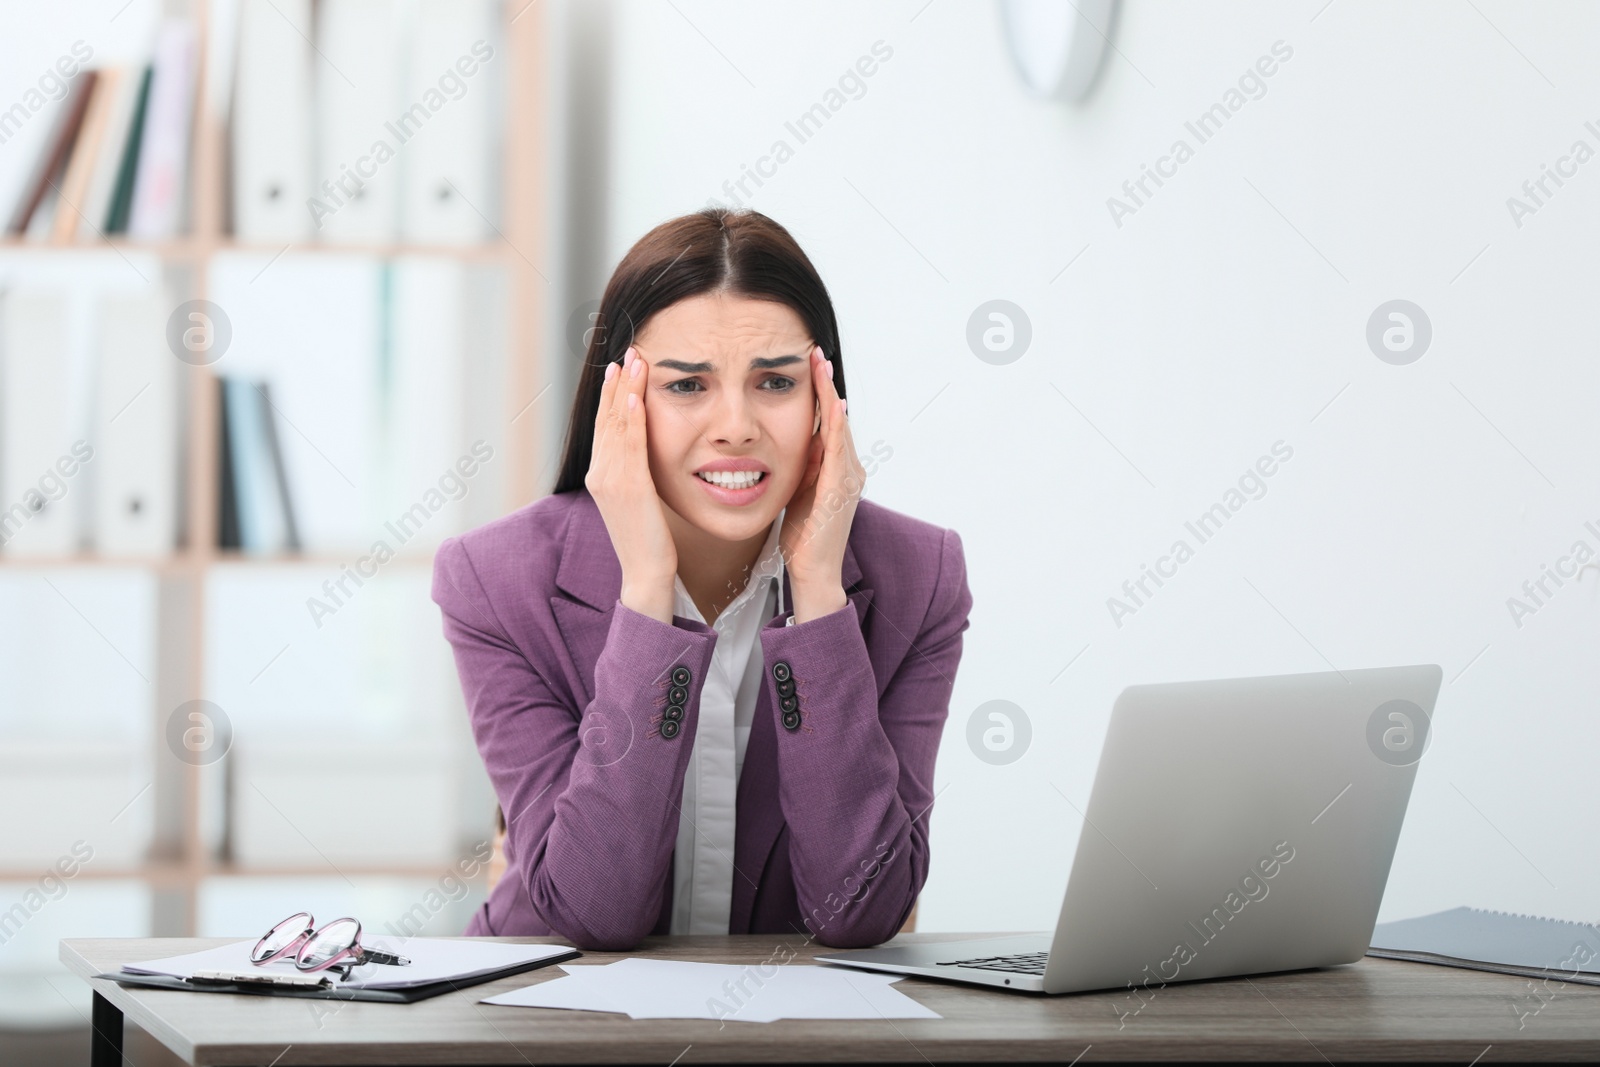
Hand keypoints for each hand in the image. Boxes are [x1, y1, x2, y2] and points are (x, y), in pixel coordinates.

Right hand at [584, 346, 676, 622]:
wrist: (646, 575)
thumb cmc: (649, 542)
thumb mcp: (639, 501)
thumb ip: (637, 474)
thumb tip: (646, 453)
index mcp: (602, 475)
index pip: (606, 426)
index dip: (612, 394)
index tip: (621, 367)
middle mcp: (600, 474)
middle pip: (607, 419)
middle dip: (617, 383)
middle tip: (628, 351)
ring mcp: (611, 480)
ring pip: (617, 425)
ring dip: (626, 390)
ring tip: (634, 361)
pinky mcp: (628, 488)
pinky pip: (630, 445)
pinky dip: (632, 418)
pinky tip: (637, 397)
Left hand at [780, 345, 862, 621]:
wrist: (813, 573)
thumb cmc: (803, 537)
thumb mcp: (796, 492)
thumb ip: (796, 466)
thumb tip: (782, 441)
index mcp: (835, 469)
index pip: (829, 421)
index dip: (820, 392)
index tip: (809, 364)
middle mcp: (849, 469)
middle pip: (838, 417)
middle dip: (826, 384)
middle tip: (816, 352)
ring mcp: (848, 478)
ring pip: (841, 426)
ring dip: (831, 394)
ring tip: (821, 366)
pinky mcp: (841, 489)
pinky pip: (839, 449)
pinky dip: (837, 425)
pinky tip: (832, 404)